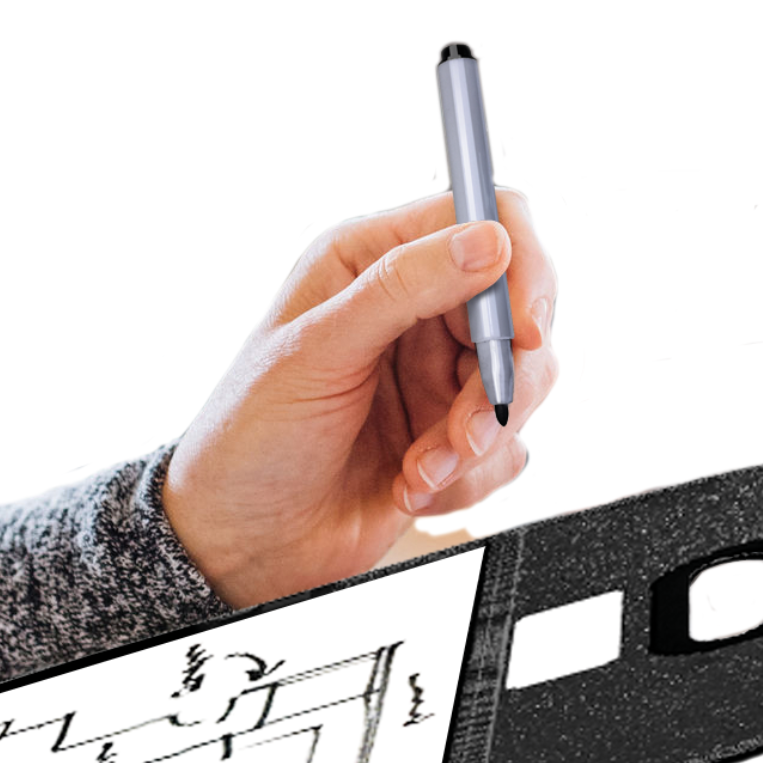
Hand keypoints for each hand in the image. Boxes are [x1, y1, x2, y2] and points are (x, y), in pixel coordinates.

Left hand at [163, 189, 557, 608]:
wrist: (239, 542)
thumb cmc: (249, 438)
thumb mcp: (316, 351)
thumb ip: (401, 288)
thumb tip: (490, 239)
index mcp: (370, 261)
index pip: (482, 219)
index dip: (520, 265)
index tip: (524, 328)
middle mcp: (410, 310)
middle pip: (520, 309)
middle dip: (503, 378)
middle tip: (466, 429)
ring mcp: (435, 375)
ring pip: (523, 383)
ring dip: (480, 438)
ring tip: (422, 468)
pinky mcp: (450, 437)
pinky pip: (508, 449)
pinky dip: (468, 477)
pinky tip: (409, 488)